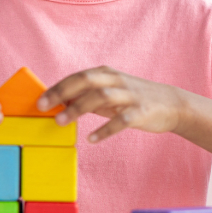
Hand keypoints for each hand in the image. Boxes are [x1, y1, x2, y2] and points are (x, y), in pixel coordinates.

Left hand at [36, 66, 185, 142]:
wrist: (172, 104)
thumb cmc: (133, 98)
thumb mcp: (110, 92)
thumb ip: (87, 95)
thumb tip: (59, 102)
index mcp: (106, 74)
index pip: (77, 77)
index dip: (57, 87)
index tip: (39, 100)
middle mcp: (117, 81)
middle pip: (86, 81)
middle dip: (62, 92)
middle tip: (44, 107)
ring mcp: (130, 96)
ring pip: (101, 96)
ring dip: (79, 108)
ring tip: (61, 121)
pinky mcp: (142, 111)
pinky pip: (122, 120)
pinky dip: (105, 129)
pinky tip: (92, 138)